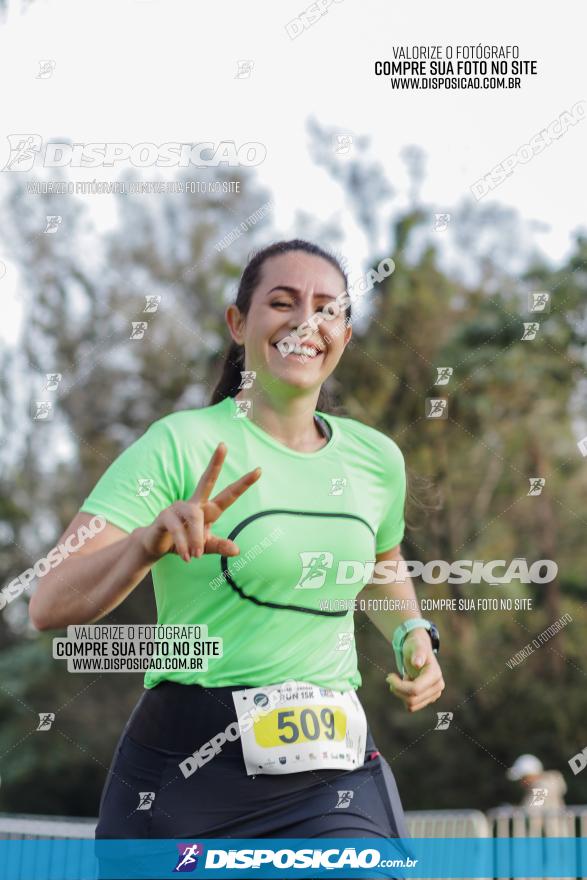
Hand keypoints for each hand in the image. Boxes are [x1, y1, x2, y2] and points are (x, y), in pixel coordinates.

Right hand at [136, 442, 260, 562]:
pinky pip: (178, 529)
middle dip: (215, 463)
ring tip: (196, 555)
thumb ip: (219, 546)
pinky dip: (184, 544)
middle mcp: (194, 503)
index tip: (259, 470)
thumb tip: (237, 550)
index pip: (229, 495)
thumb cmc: (184, 543)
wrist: (156, 547)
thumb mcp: (205, 547)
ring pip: (195, 517)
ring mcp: (178, 506)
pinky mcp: (165, 516)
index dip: (243, 484)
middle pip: (207, 479)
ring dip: (196, 538)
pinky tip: (186, 556)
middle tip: (223, 445)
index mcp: (208, 509)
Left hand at [386, 628, 444, 712]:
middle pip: (412, 699)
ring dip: (401, 694)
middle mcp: (438, 687)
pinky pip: (412, 706)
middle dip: (398, 690)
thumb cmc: (416, 646)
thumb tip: (417, 663)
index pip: (415, 689)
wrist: (419, 650)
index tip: (389, 676)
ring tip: (400, 680)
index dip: (399, 685)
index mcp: (435, 675)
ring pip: (412, 705)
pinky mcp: (428, 699)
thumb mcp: (415, 646)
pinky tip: (405, 685)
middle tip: (391, 678)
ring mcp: (434, 694)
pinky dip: (404, 697)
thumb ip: (417, 653)